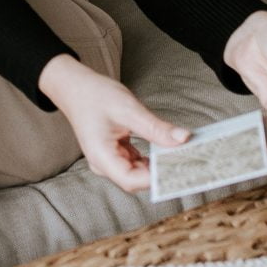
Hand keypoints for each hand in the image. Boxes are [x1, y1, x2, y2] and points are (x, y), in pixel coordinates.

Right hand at [39, 54, 187, 195]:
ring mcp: (110, 161)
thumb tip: (184, 139)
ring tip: (185, 157)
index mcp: (101, 156)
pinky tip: (170, 151)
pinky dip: (154, 158)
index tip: (182, 169)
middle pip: (138, 180)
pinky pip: (138, 163)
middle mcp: (104, 164)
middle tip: (191, 163)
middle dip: (163, 173)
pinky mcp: (116, 155)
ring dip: (161, 166)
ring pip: (140, 173)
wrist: (74, 87)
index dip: (157, 179)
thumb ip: (156, 128)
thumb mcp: (128, 109)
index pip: (132, 180)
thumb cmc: (94, 95)